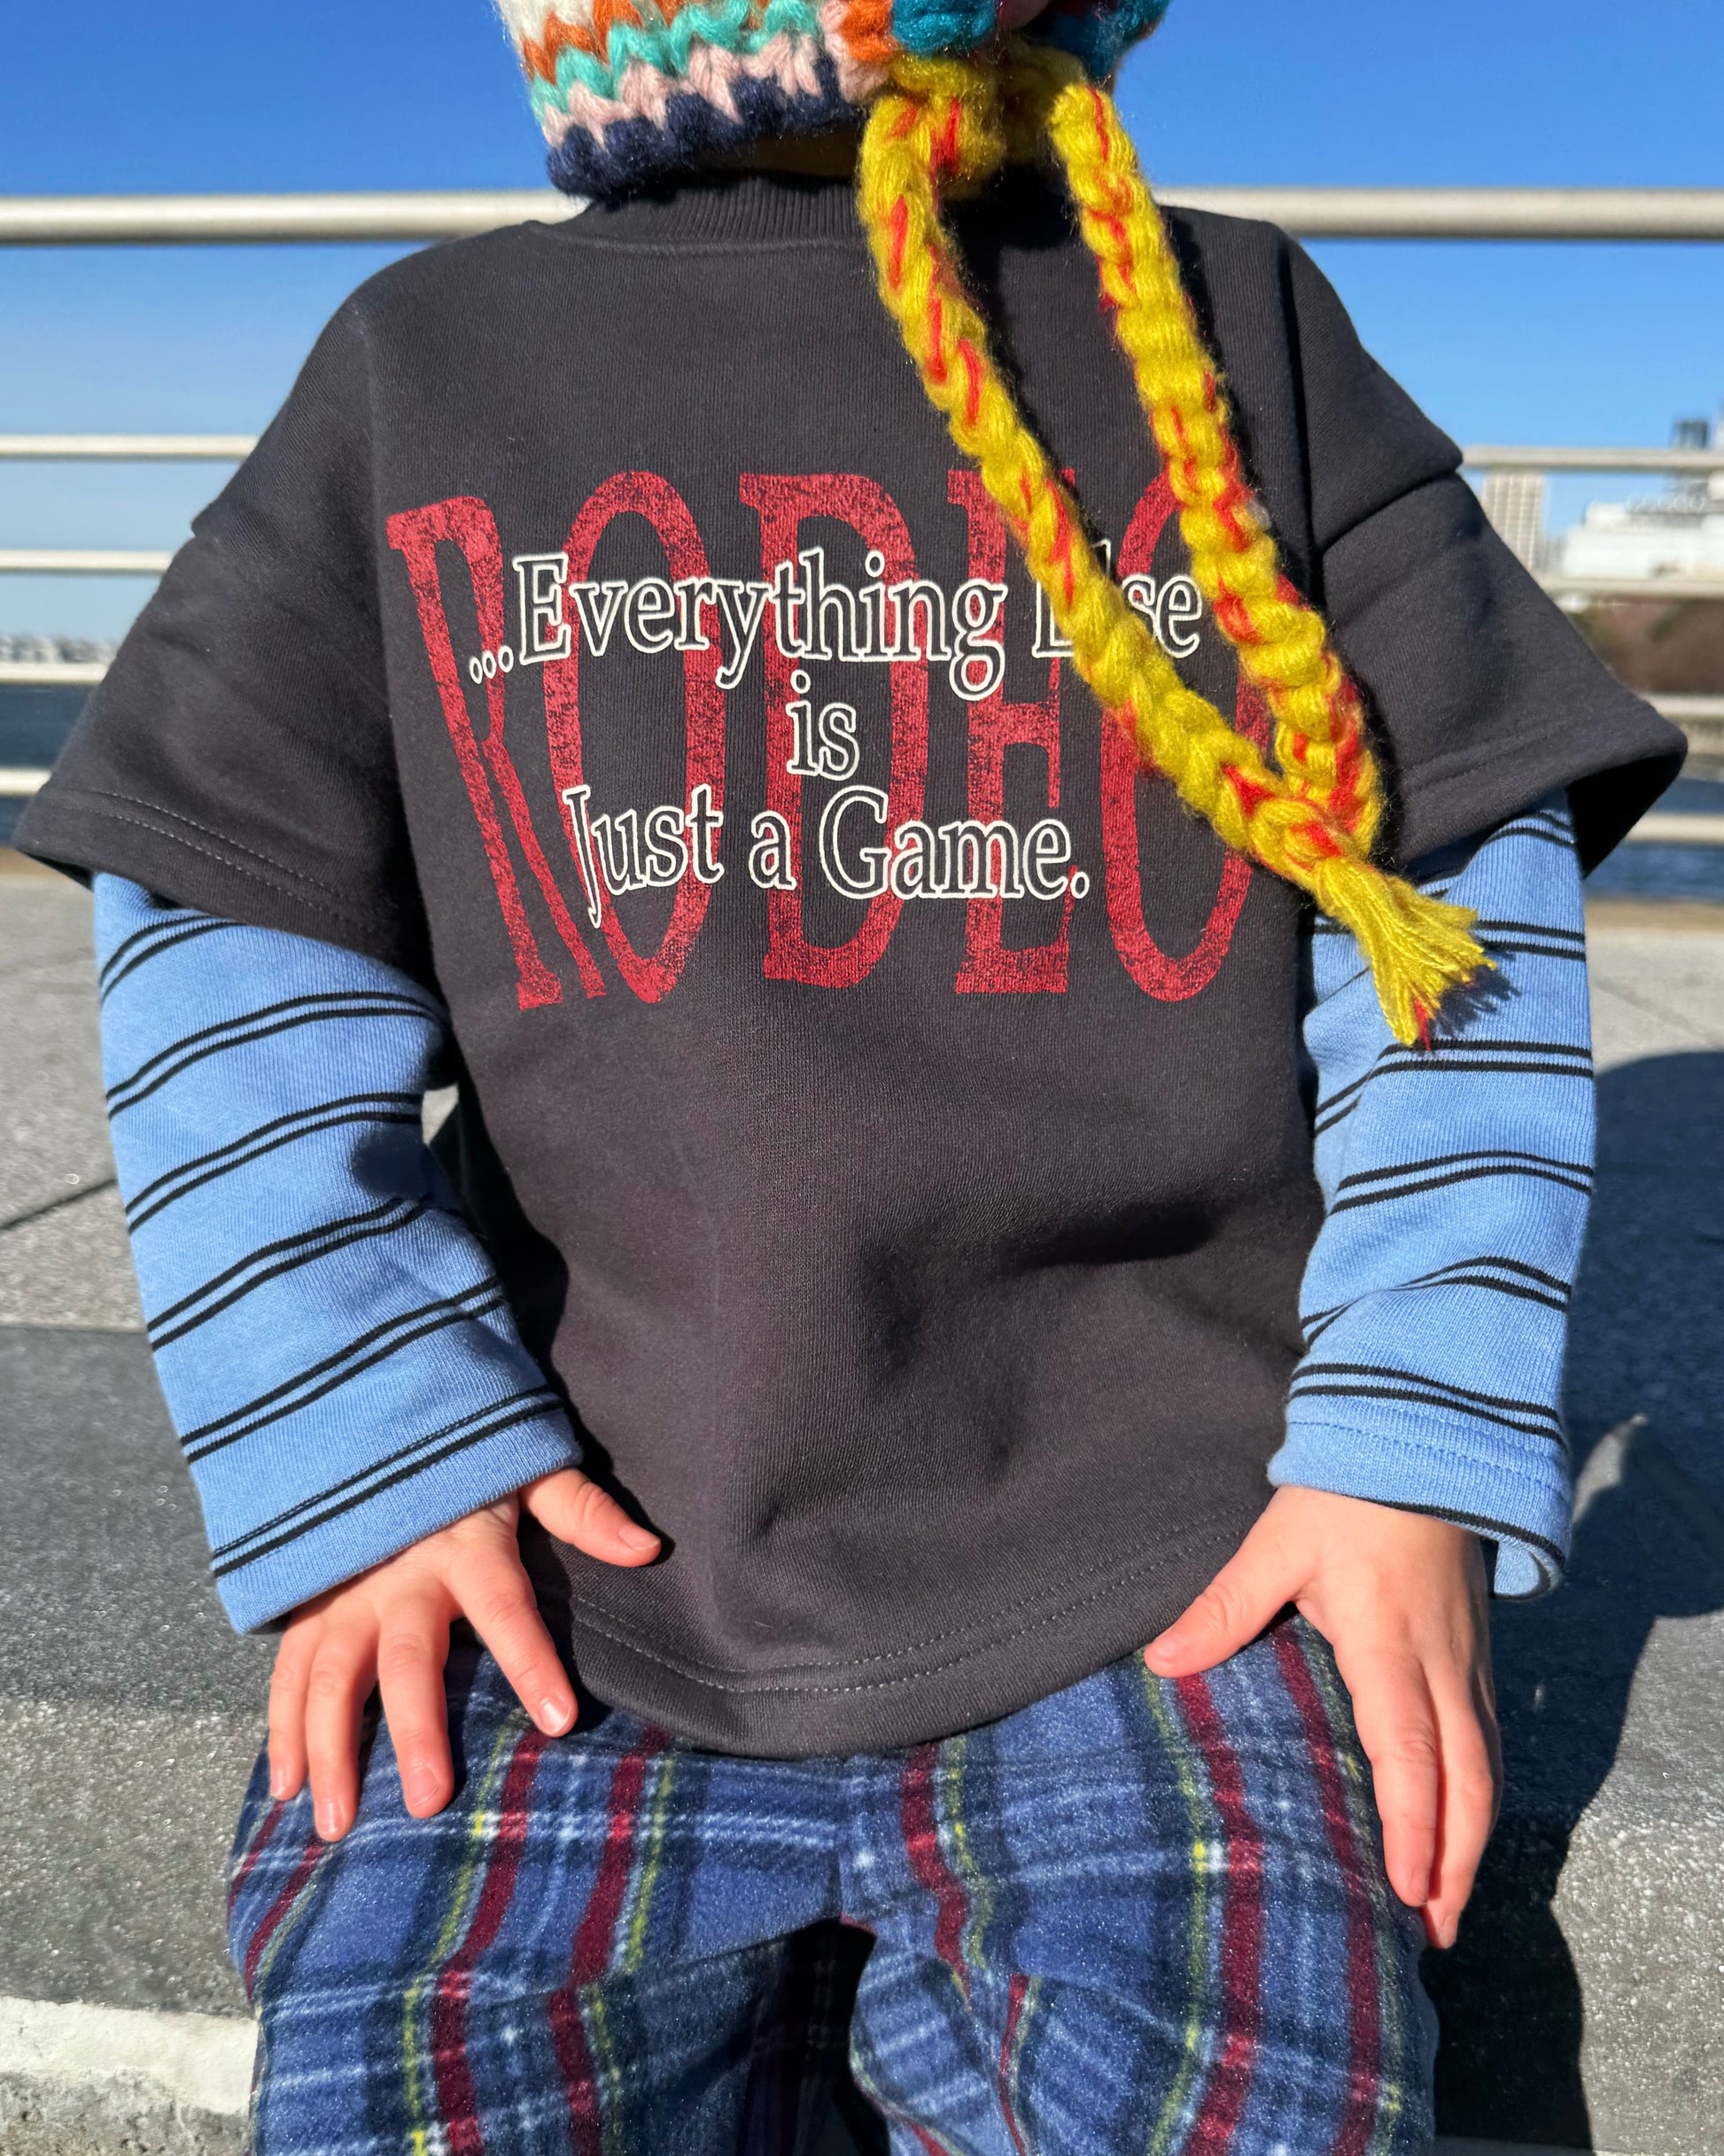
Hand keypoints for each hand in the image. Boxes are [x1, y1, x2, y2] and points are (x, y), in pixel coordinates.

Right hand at [267, 1467, 657, 1841]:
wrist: (376, 1418)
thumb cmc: (469, 1464)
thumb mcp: (530, 1470)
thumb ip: (584, 1510)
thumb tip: (648, 1547)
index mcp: (466, 1544)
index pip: (506, 1607)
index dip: (530, 1660)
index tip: (559, 1721)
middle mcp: (400, 1574)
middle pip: (408, 1658)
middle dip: (416, 1729)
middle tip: (429, 1800)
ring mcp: (347, 1592)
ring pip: (330, 1675)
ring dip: (331, 1748)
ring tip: (338, 1823)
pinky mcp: (311, 1604)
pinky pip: (288, 1669)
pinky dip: (283, 1727)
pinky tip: (285, 1786)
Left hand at [1144, 1486, 1498, 1948]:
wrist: (1422, 1436)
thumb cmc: (1345, 1494)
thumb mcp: (1277, 1545)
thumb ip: (1224, 1608)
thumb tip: (1161, 1662)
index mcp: (1390, 1645)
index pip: (1411, 1755)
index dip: (1412, 1828)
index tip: (1406, 1893)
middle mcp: (1442, 1665)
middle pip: (1466, 1783)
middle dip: (1453, 1862)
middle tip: (1432, 1932)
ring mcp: (1470, 1661)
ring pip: (1487, 1768)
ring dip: (1471, 1839)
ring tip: (1446, 1904)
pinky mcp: (1479, 1652)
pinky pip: (1490, 1739)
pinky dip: (1480, 1795)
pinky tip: (1462, 1826)